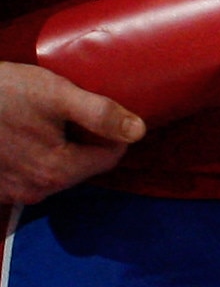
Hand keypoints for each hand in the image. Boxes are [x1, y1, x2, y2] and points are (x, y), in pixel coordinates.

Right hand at [0, 62, 144, 206]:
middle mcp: (38, 191)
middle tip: (67, 109)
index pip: (110, 157)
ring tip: (41, 118)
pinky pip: (30, 174)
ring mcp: (13, 193)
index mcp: (59, 171)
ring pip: (57, 170)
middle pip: (84, 166)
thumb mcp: (55, 94)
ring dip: (59, 147)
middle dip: (85, 139)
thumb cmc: (1, 94)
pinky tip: (22, 132)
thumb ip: (99, 114)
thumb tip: (139, 131)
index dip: (112, 130)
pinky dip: (34, 155)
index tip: (97, 109)